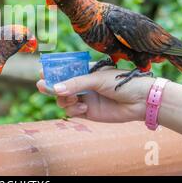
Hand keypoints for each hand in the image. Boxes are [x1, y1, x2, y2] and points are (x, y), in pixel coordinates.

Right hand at [36, 66, 155, 122]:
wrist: (140, 101)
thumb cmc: (121, 82)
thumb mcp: (96, 79)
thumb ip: (75, 84)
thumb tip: (55, 88)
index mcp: (85, 71)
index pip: (65, 70)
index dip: (52, 71)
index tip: (41, 71)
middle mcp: (83, 85)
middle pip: (60, 86)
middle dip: (50, 86)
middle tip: (41, 86)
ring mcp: (84, 98)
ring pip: (63, 100)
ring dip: (63, 99)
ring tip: (72, 99)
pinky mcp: (88, 112)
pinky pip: (72, 111)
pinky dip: (73, 110)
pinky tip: (83, 108)